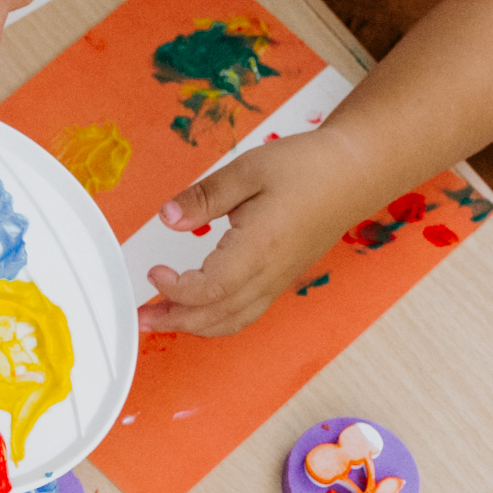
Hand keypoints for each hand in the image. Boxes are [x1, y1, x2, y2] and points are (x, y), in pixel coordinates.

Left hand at [140, 126, 412, 338]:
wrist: (352, 175)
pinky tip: (195, 308)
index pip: (211, 290)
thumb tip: (167, 218)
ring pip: (231, 321)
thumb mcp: (248, 169)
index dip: (176, 291)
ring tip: (160, 316)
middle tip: (140, 316)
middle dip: (174, 321)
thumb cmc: (306, 168)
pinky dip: (215, 319)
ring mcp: (276, 281)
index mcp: (260, 248)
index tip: (153, 274)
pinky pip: (244, 313)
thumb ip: (204, 197)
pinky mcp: (279, 280)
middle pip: (217, 316)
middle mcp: (269, 274)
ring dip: (193, 325)